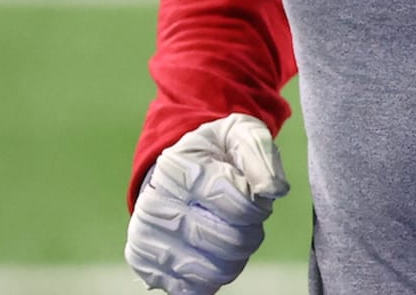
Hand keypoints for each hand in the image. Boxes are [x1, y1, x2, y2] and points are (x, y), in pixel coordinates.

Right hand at [125, 114, 289, 294]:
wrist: (176, 168)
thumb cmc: (216, 152)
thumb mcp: (242, 135)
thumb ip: (261, 155)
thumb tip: (272, 190)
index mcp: (179, 167)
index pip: (240, 205)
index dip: (258, 206)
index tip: (253, 194)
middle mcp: (155, 201)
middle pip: (228, 241)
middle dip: (249, 233)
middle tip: (245, 219)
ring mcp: (145, 234)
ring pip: (212, 270)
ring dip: (234, 257)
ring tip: (230, 233)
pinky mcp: (142, 260)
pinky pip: (191, 287)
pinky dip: (211, 276)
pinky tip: (211, 254)